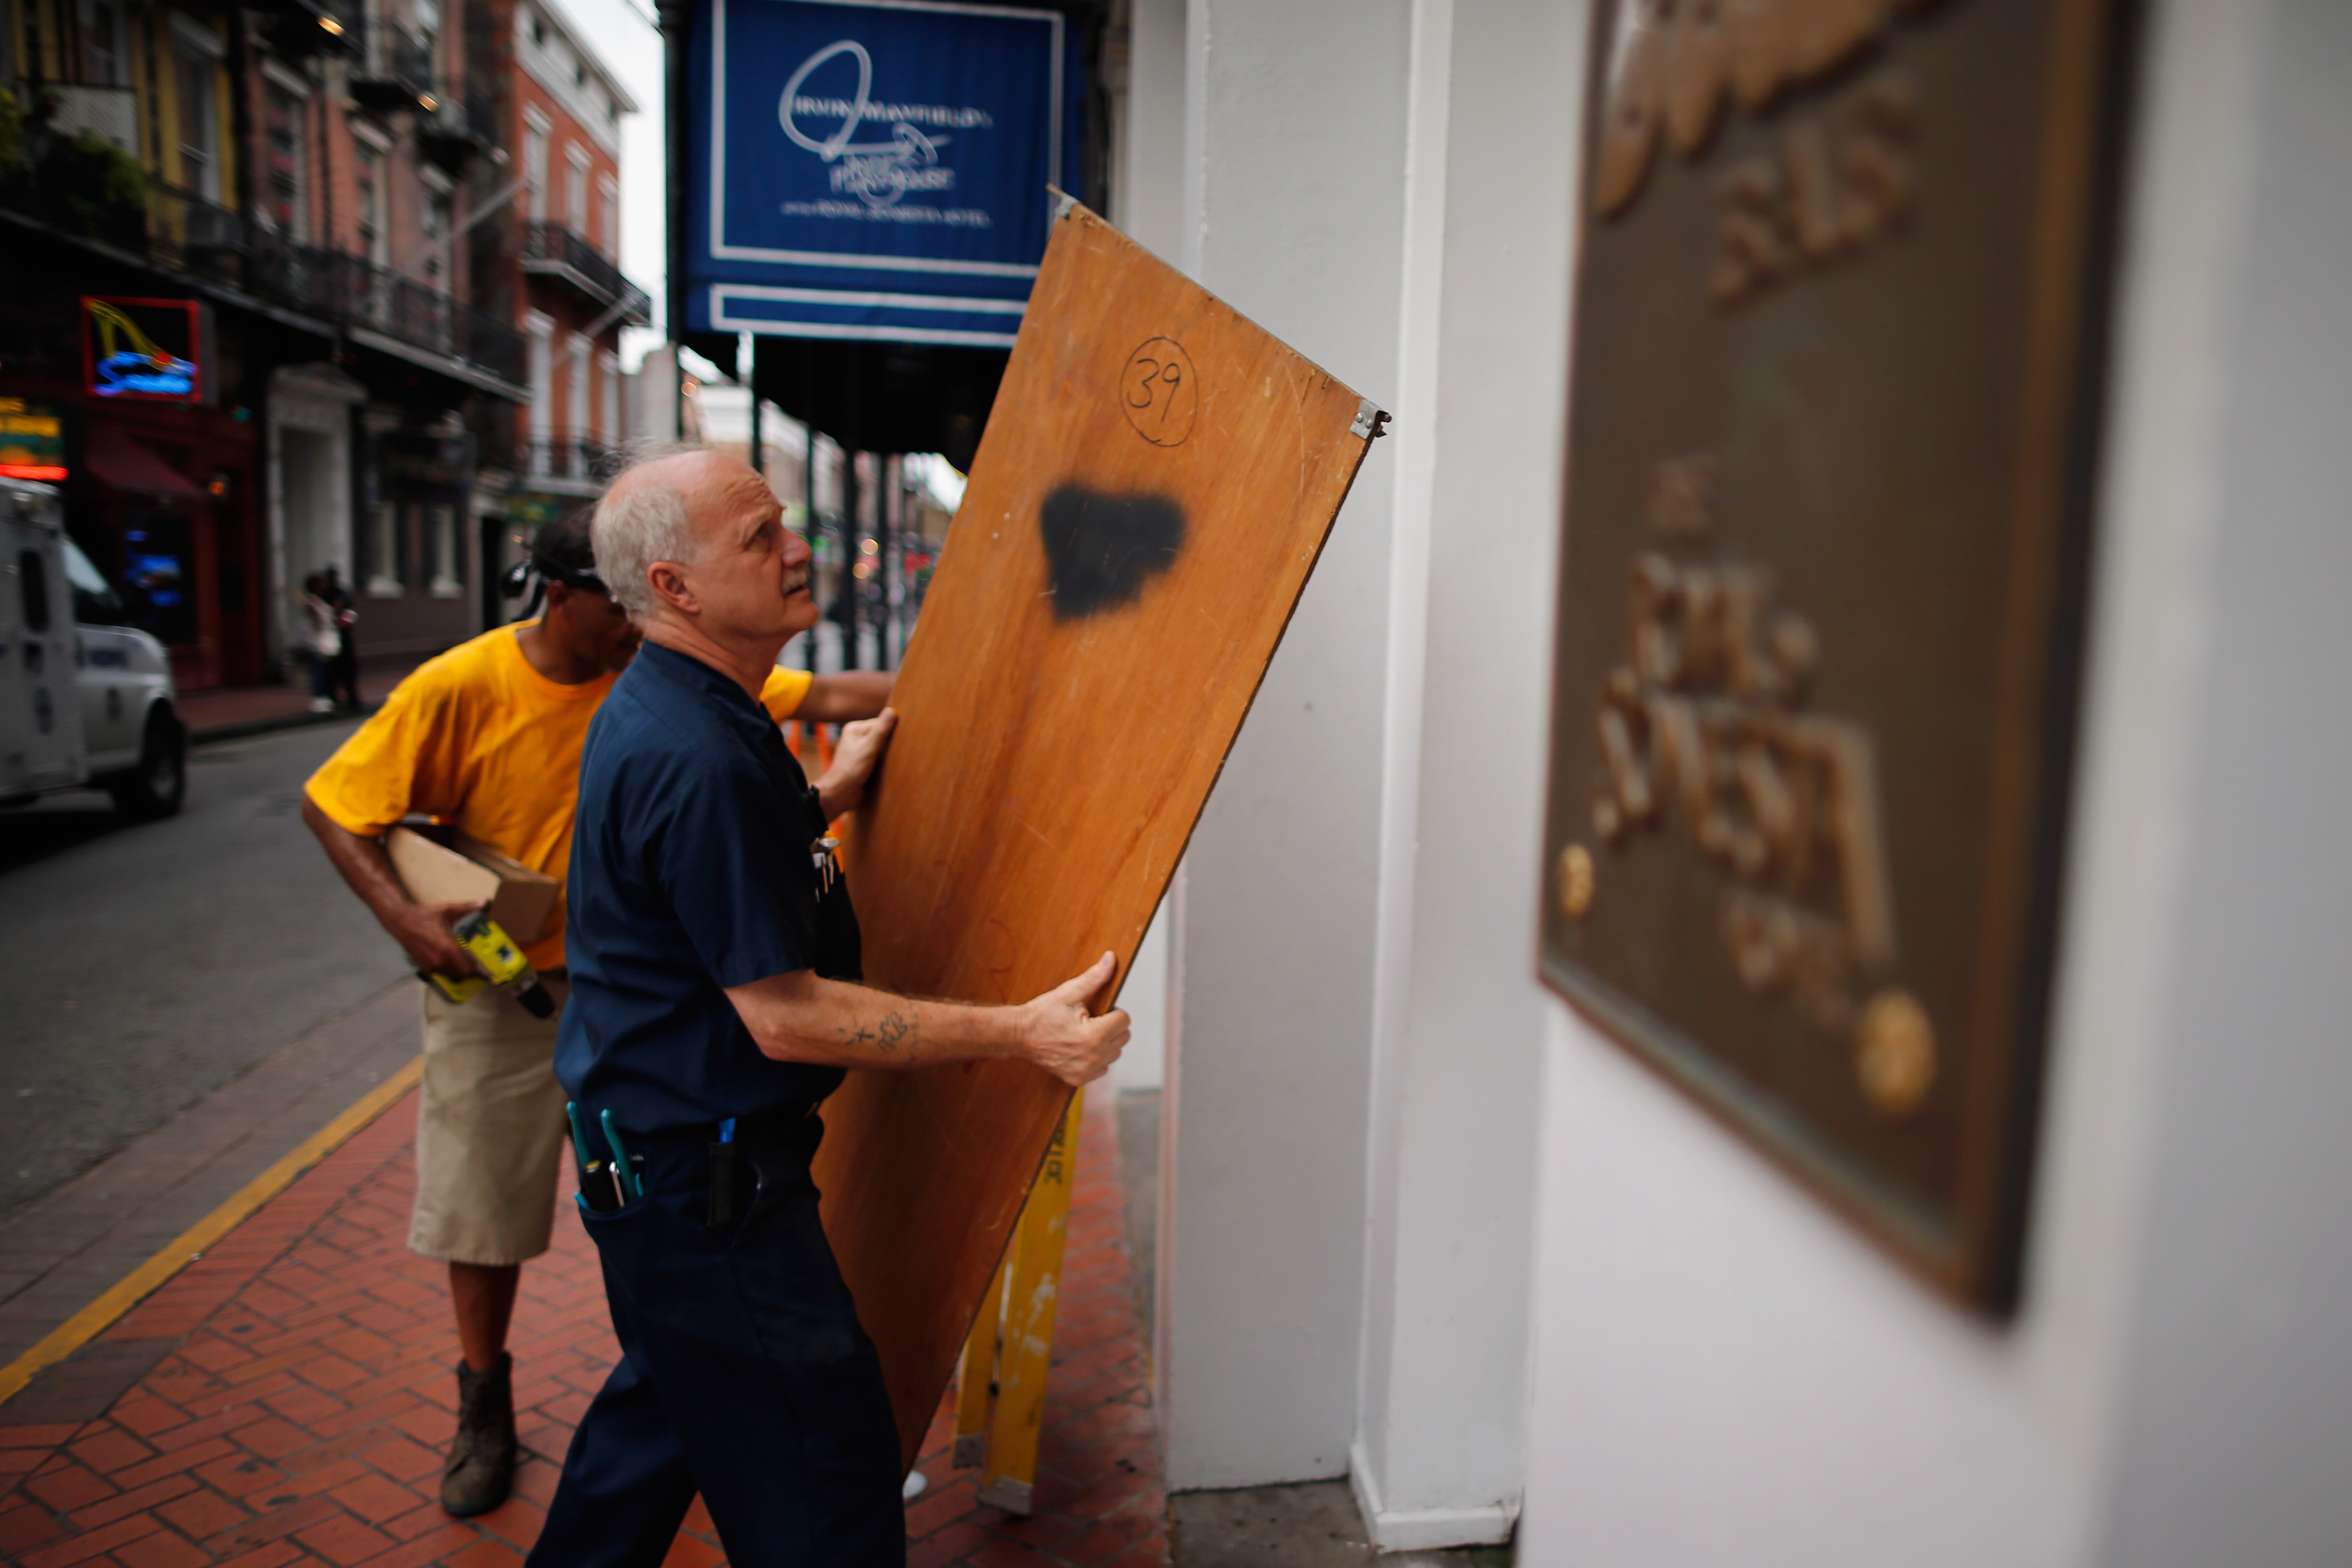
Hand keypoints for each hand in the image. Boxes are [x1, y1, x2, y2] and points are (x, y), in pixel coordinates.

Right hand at [391, 900, 483, 978]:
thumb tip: (486, 901)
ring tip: (469, 966)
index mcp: (448, 947)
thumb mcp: (448, 910)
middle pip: (462, 974)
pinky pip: (441, 973)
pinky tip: (454, 963)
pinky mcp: (424, 966)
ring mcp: (431, 965)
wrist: (400, 921)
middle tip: (481, 969)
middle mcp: (440, 960)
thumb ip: (469, 907)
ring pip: (451, 975)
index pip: (468, 968)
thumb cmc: (425, 915)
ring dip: (461, 973)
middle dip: (472, 973)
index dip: (479, 974)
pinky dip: (450, 971)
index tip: (488, 975)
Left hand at [816, 707, 897, 817]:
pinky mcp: (865, 763)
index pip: (880, 723)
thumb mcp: (868, 748)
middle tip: (901, 748)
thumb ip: (880, 730)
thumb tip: (891, 711)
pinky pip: (880, 758)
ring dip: (889, 752)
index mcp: (855, 729)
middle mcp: (857, 738)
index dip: (891, 729)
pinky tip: (892, 766)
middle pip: (881, 734)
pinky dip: (886, 761)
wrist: (840, 794)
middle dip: (891, 741)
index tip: (902, 736)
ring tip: (897, 758)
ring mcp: (861, 751)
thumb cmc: (850, 770)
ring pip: (882, 747)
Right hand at [1017, 953, 1130, 1085]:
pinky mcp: (1078, 1079)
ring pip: (1114, 1053)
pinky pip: (1102, 1068)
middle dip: (1111, 1026)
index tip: (1096, 1011)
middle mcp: (1093, 1057)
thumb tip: (1111, 958)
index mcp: (1094, 1035)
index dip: (1112, 1011)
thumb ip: (1095, 977)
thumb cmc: (1042, 1013)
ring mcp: (1086, 1071)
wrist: (1018, 1036)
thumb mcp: (1069, 992)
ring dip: (1105, 1043)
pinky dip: (1096, 1058)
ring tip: (1084, 1033)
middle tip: (1089, 1020)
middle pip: (1123, 1037)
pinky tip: (1080, 1048)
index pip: (1125, 1020)